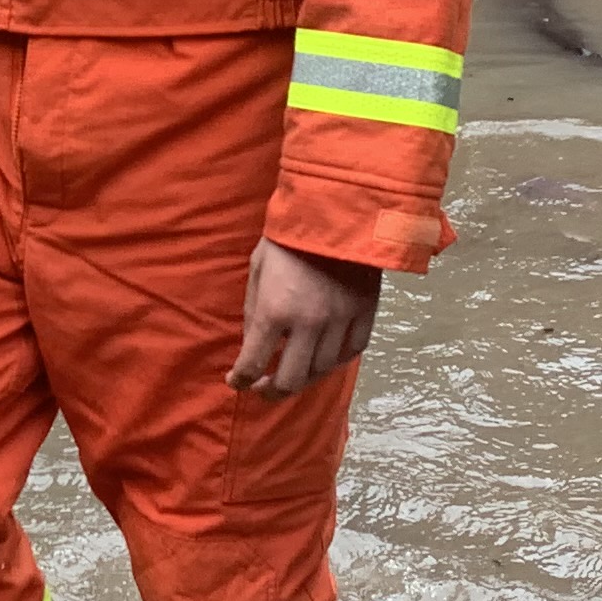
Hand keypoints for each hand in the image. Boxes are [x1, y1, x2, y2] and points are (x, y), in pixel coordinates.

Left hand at [232, 239, 380, 396]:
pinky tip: (324, 358)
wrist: (335, 208)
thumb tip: (252, 345)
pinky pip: (353, 350)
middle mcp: (309, 322)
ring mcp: (341, 319)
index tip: (236, 382)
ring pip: (323, 369)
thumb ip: (253, 311)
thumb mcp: (257, 269)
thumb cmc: (287, 236)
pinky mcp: (366, 311)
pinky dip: (337, 361)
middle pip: (290, 380)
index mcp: (275, 310)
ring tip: (293, 373)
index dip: (240, 380)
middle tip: (264, 390)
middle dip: (271, 392)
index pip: (253, 363)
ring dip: (304, 377)